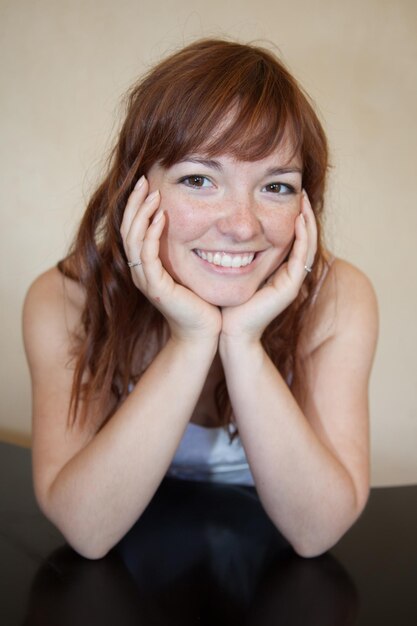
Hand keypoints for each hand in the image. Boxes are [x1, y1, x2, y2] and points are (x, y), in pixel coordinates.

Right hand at [120, 177, 221, 342]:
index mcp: (145, 266)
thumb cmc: (201, 301)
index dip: (136, 206)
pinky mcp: (156, 287)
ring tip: (152, 193)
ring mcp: (145, 280)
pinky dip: (152, 234)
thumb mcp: (189, 267)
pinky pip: (147, 255)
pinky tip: (162, 217)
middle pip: (126, 229)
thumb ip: (184, 247)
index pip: (132, 229)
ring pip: (133, 239)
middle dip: (134, 203)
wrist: (204, 331)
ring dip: (141, 213)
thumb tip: (193, 222)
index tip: (147, 183)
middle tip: (144, 179)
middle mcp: (140, 271)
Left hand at [220, 191, 316, 342]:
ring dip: (307, 221)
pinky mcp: (290, 287)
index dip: (294, 217)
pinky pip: (302, 257)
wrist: (228, 329)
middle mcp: (289, 274)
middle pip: (305, 239)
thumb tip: (225, 228)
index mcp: (279, 270)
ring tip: (303, 201)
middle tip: (301, 192)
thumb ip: (236, 251)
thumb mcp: (233, 268)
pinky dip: (302, 237)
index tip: (289, 196)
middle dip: (304, 214)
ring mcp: (292, 281)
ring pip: (308, 245)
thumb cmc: (226, 301)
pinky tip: (298, 220)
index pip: (294, 238)